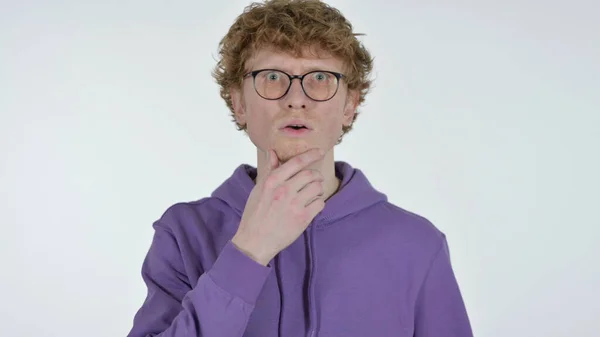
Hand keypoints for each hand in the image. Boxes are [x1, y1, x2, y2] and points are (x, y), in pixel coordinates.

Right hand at [231, 148, 325, 265]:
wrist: (255, 241)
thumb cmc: (255, 214)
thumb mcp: (258, 189)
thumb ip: (269, 170)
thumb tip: (273, 152)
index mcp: (272, 181)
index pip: (296, 162)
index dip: (311, 155)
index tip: (320, 151)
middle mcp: (284, 191)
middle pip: (310, 174)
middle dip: (316, 176)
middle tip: (315, 180)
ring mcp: (294, 205)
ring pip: (317, 188)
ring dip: (318, 189)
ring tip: (312, 194)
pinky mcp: (303, 218)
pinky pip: (320, 203)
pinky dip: (319, 203)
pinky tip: (312, 206)